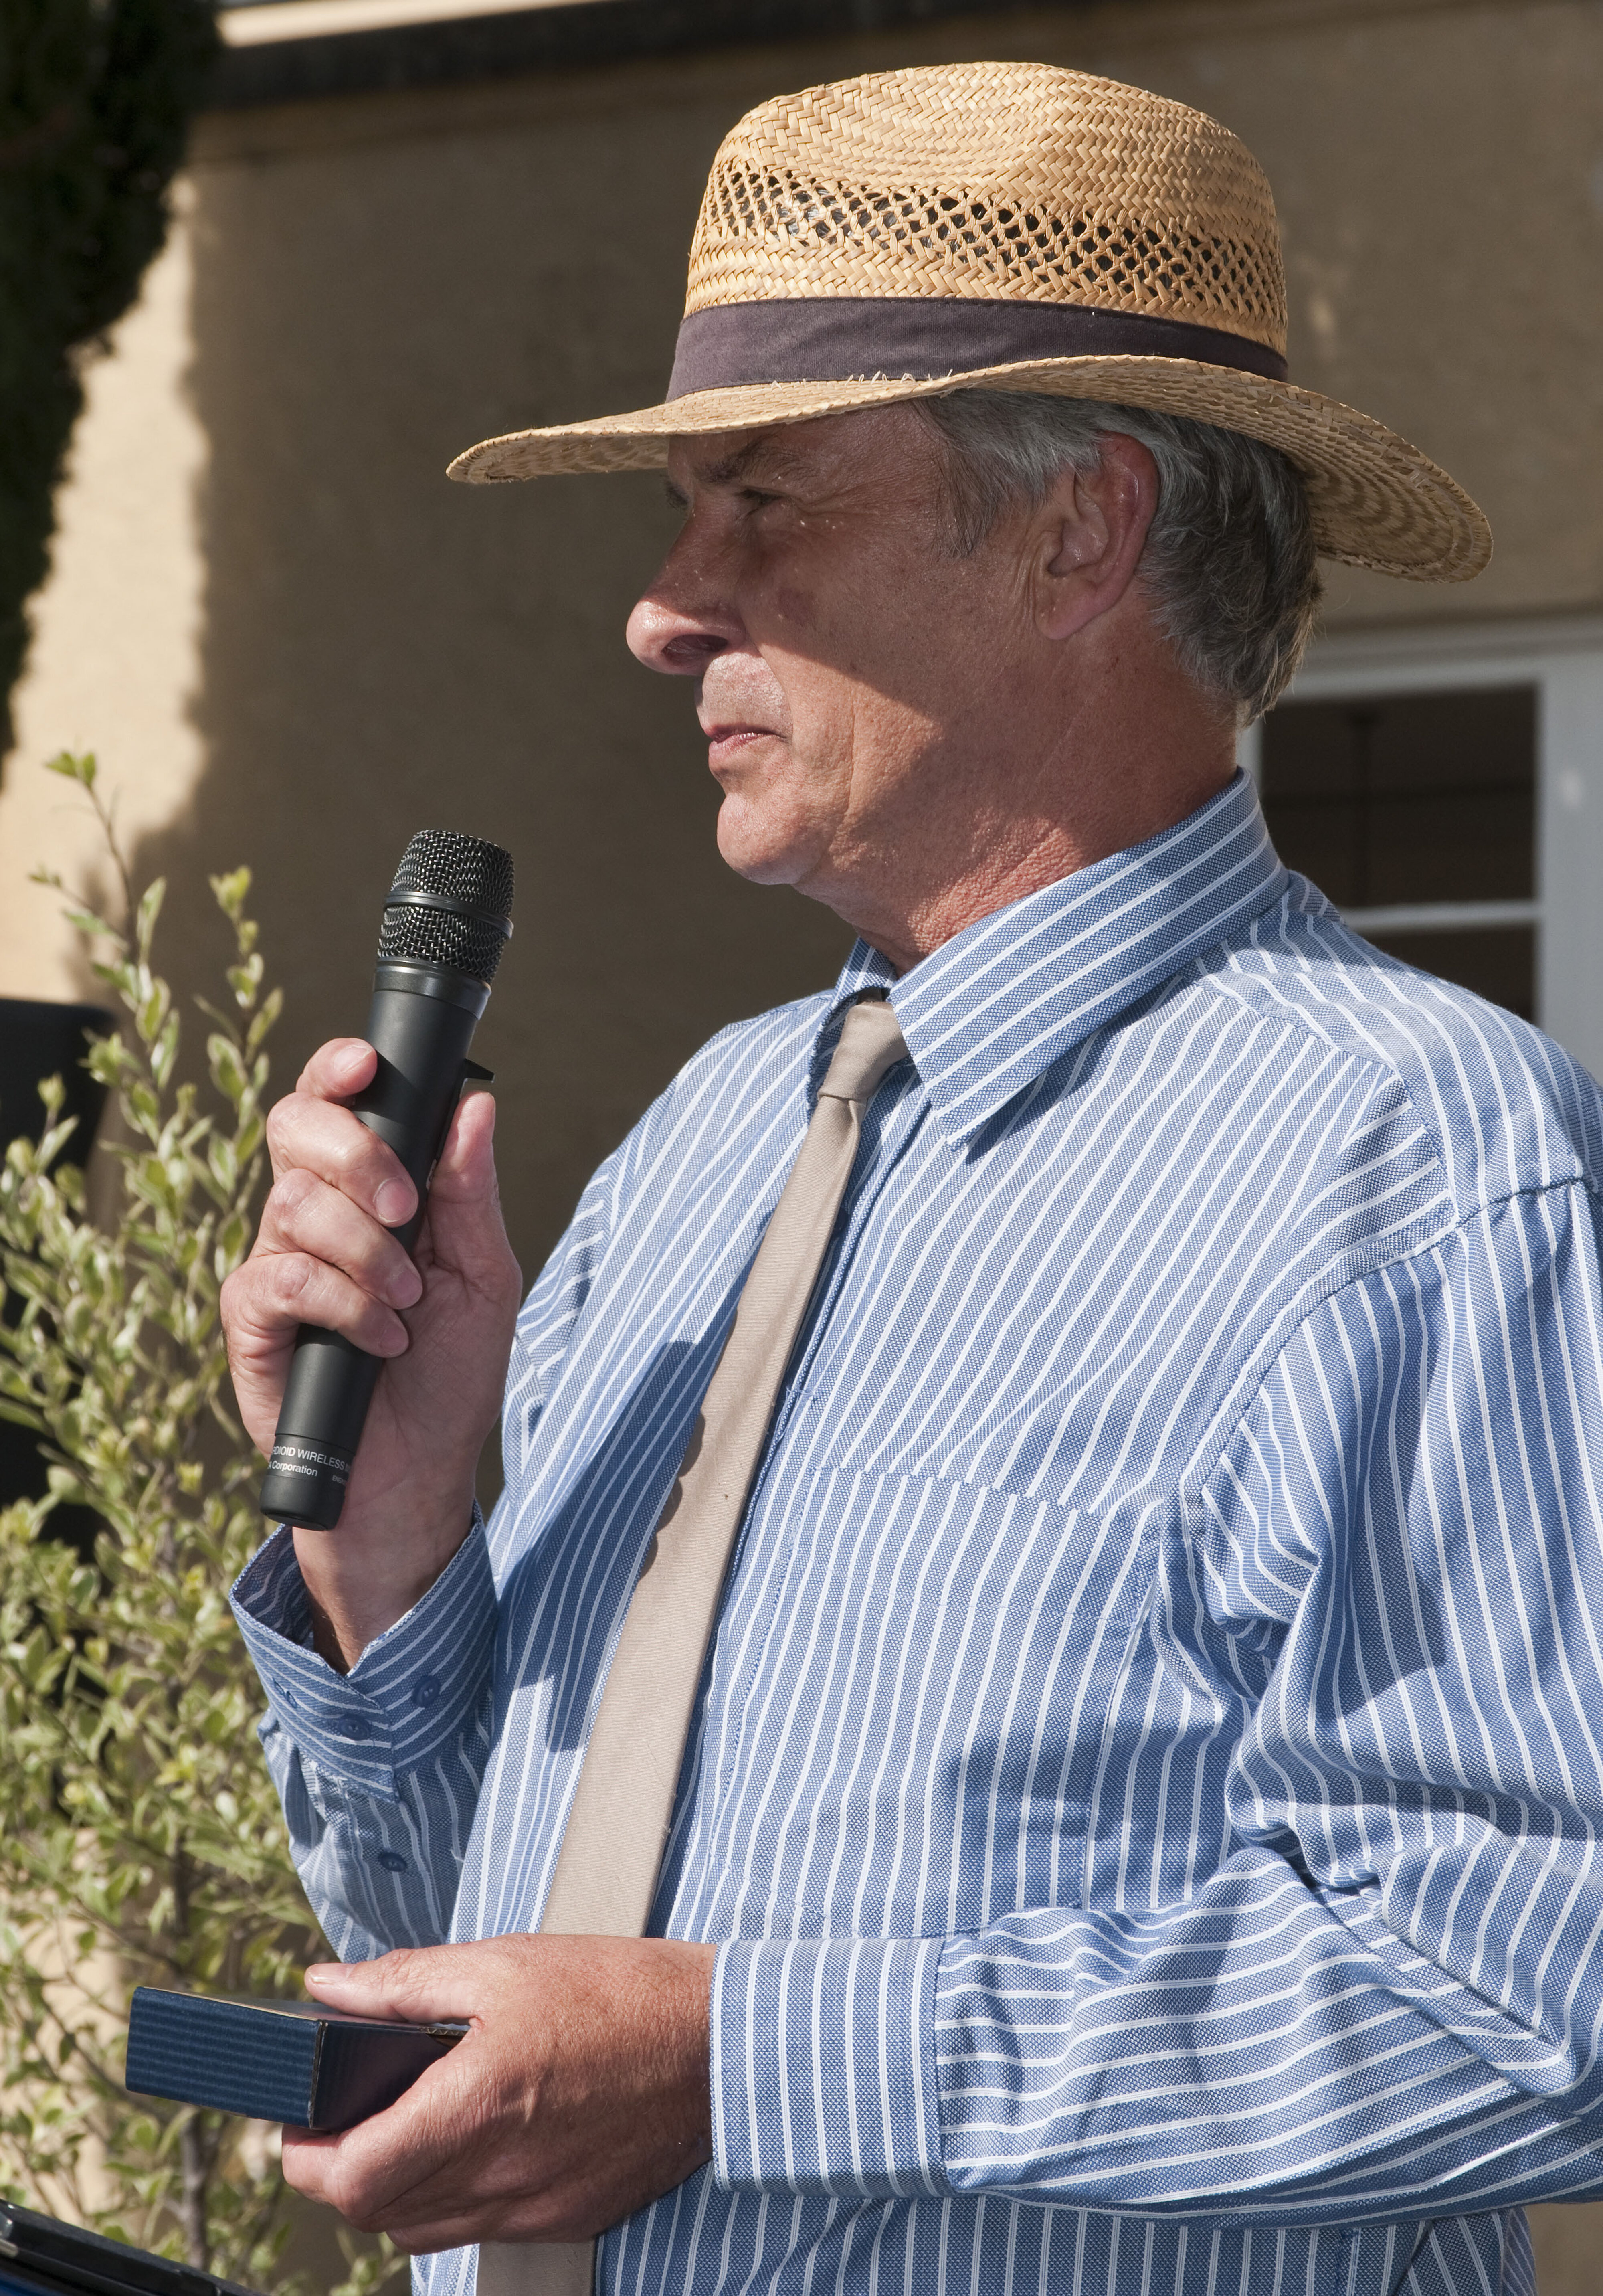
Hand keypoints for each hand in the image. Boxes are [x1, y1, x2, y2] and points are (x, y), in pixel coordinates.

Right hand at [220, 1039, 522, 1663]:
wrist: (418, 1472)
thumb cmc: (450, 1371)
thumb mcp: (486, 1275)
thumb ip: (472, 1191)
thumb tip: (475, 1105)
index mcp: (368, 1190)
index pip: (333, 1103)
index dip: (338, 1071)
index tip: (366, 1065)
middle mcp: (312, 1214)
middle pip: (292, 1127)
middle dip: (355, 1155)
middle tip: (405, 1209)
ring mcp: (275, 1264)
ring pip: (293, 1204)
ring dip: (367, 1254)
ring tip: (408, 1305)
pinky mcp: (253, 1320)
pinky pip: (281, 1278)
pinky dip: (343, 1305)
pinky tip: (379, 1339)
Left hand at [281, 1937, 717, 2250]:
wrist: (717, 2041)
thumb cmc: (618, 1993)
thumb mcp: (501, 1963)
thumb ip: (403, 1983)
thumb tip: (327, 1987)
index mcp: (475, 2108)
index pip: (351, 2180)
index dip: (308, 2155)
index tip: (304, 2119)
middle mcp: (500, 2175)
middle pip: (377, 2215)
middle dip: (345, 2170)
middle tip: (348, 2116)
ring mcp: (535, 2207)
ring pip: (424, 2231)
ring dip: (398, 2188)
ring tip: (410, 2125)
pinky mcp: (567, 2217)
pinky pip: (482, 2228)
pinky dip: (457, 2196)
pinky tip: (476, 2141)